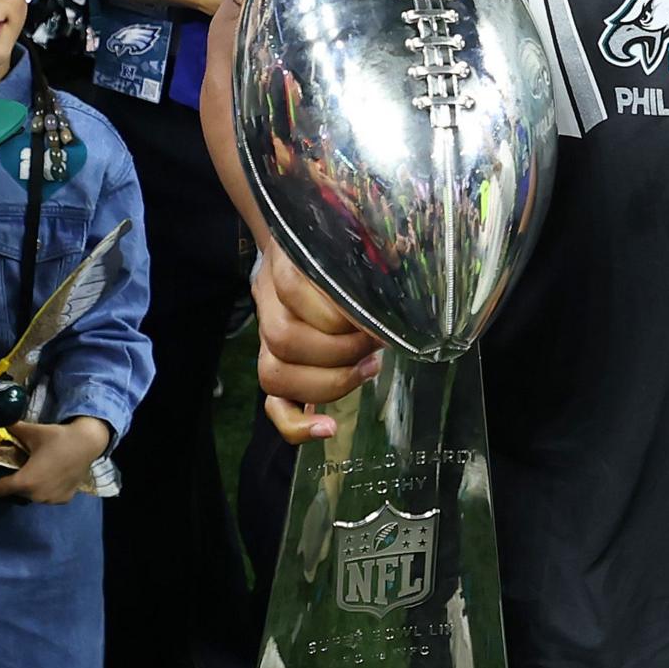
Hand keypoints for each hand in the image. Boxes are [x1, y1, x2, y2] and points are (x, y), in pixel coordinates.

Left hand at [0, 415, 113, 505]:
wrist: (87, 443)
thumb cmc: (57, 437)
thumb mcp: (32, 431)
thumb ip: (11, 428)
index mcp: (25, 481)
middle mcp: (36, 495)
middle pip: (15, 492)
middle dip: (16, 481)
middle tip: (24, 466)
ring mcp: (51, 500)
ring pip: (32, 496)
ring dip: (32, 486)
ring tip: (40, 470)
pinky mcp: (64, 500)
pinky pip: (48, 497)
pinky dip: (48, 489)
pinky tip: (54, 475)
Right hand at [253, 243, 380, 442]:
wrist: (299, 252)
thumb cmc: (337, 249)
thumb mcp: (351, 238)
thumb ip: (373, 246)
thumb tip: (403, 254)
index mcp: (283, 264)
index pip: (293, 288)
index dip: (338, 311)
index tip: (376, 318)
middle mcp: (268, 303)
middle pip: (282, 338)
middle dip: (338, 350)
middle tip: (376, 346)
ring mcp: (265, 340)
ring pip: (274, 373)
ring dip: (328, 381)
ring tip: (369, 369)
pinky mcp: (275, 368)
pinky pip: (273, 406)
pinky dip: (296, 425)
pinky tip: (327, 429)